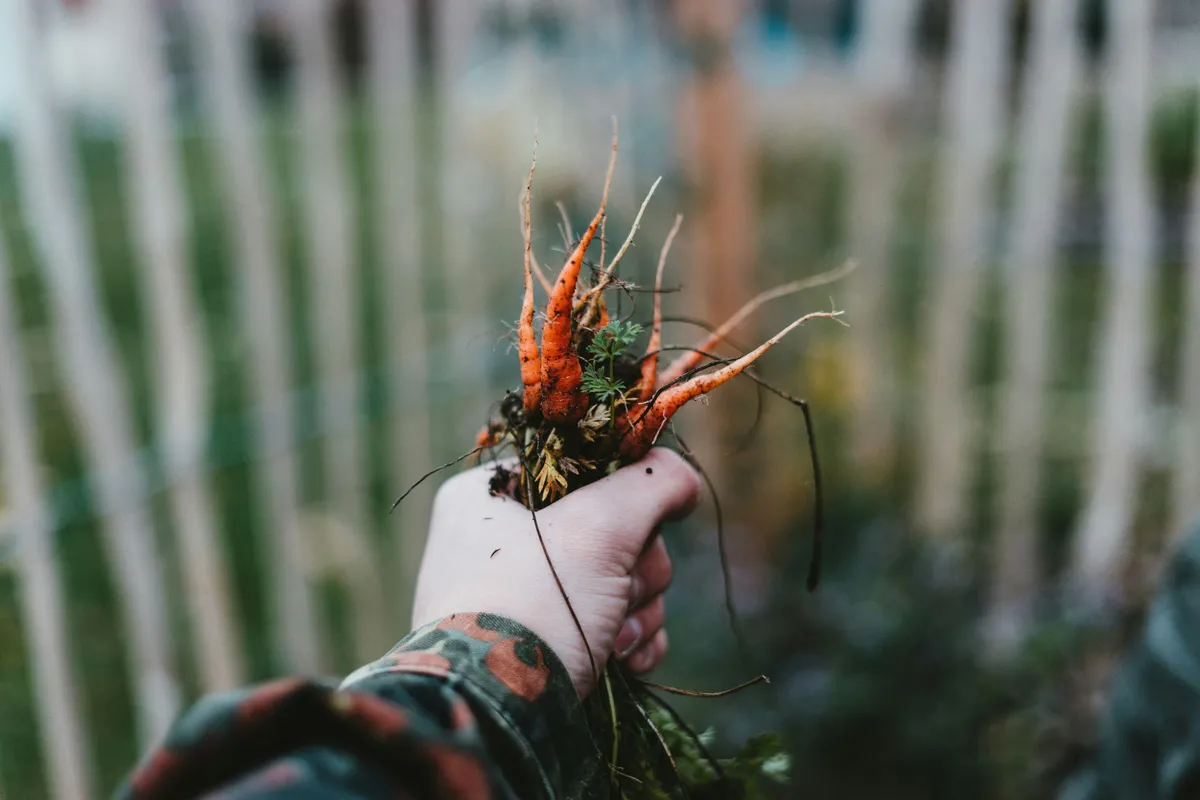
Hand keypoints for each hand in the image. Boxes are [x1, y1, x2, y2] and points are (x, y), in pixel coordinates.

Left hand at [411, 447, 701, 696]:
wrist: (501, 718)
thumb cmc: (535, 603)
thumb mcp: (600, 525)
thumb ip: (652, 483)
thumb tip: (682, 480)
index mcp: (488, 496)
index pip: (580, 467)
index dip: (620, 493)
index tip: (631, 520)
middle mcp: (500, 541)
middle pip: (611, 527)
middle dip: (634, 566)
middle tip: (618, 590)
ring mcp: (523, 597)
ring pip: (620, 577)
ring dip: (636, 608)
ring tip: (615, 637)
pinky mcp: (547, 645)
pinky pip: (612, 623)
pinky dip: (630, 640)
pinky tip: (626, 661)